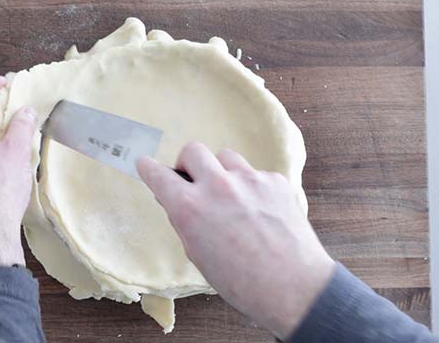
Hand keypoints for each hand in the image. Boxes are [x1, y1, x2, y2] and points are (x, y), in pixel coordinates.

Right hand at [137, 142, 334, 338]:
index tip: (146, 164)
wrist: (293, 288)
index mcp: (190, 208)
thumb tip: (177, 202)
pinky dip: (251, 187)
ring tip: (231, 197)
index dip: (149, 168)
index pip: (159, 175)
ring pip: (226, 157)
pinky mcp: (275, 181)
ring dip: (221, 172)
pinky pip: (255, 174)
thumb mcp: (198, 255)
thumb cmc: (241, 282)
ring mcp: (249, 180)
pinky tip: (260, 211)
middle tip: (195, 182)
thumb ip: (185, 223)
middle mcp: (217, 186)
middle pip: (193, 150)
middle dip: (189, 164)